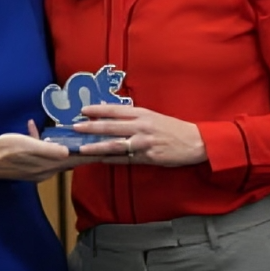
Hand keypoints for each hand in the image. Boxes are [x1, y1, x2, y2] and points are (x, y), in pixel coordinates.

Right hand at [0, 120, 96, 183]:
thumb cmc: (5, 151)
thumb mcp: (26, 145)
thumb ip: (47, 149)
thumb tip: (67, 152)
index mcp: (49, 165)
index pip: (77, 159)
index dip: (93, 153)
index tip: (108, 148)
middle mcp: (47, 170)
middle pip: (72, 159)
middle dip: (86, 150)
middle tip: (101, 140)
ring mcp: (39, 169)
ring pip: (60, 157)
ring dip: (70, 147)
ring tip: (80, 137)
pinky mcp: (31, 166)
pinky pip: (46, 154)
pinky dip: (50, 145)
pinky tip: (37, 131)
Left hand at [73, 104, 207, 166]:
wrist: (194, 142)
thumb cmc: (171, 127)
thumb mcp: (152, 116)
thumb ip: (132, 116)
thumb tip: (109, 114)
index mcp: (142, 113)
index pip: (115, 109)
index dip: (98, 109)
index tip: (83, 110)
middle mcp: (141, 126)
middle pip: (111, 126)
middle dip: (91, 127)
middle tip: (75, 127)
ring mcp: (143, 143)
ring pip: (116, 144)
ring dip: (97, 146)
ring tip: (82, 148)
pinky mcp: (147, 157)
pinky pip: (125, 159)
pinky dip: (111, 160)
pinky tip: (100, 160)